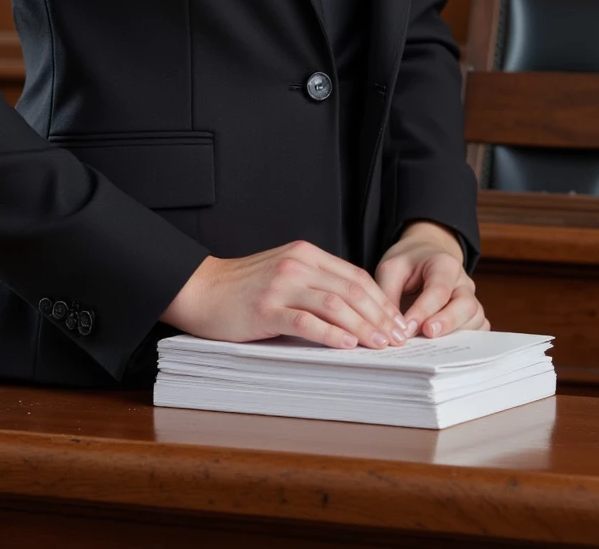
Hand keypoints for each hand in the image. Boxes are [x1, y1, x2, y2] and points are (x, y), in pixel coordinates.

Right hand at [159, 240, 415, 349]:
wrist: (200, 289)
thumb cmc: (242, 287)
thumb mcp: (284, 273)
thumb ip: (314, 282)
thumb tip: (354, 309)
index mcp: (304, 254)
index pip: (355, 276)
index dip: (381, 300)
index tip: (397, 321)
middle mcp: (296, 264)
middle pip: (351, 289)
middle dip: (380, 315)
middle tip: (398, 338)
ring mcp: (281, 286)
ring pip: (334, 304)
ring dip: (362, 326)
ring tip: (380, 344)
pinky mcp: (266, 308)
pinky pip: (305, 321)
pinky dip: (330, 333)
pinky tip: (346, 345)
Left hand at [374, 219, 488, 337]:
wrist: (423, 258)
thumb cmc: (408, 265)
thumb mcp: (391, 269)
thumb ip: (388, 295)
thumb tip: (390, 328)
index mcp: (444, 264)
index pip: (439, 290)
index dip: (423, 311)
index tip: (407, 328)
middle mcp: (463, 282)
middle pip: (466, 305)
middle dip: (447, 323)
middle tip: (426, 334)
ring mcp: (471, 299)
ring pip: (475, 320)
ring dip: (455, 335)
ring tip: (430, 344)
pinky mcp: (472, 315)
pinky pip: (478, 330)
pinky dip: (465, 341)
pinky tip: (443, 347)